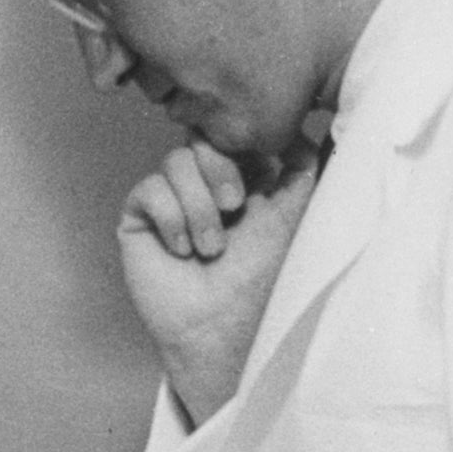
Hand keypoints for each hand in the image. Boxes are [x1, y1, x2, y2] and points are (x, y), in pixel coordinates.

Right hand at [117, 136, 322, 423]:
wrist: (219, 323)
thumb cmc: (259, 277)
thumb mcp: (291, 214)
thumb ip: (302, 168)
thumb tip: (311, 128)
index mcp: (241, 177)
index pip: (234, 134)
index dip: (244, 145)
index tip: (257, 181)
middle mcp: (203, 183)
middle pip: (202, 136)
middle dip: (220, 169)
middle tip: (235, 206)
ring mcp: (170, 198)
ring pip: (175, 160)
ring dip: (198, 206)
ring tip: (210, 248)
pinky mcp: (141, 216)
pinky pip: (149, 189)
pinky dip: (171, 219)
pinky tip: (181, 251)